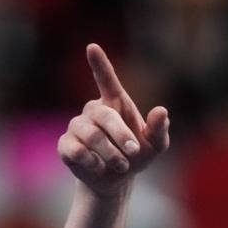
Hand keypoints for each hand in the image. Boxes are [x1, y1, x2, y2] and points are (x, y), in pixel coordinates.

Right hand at [58, 44, 169, 197]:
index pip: (106, 79)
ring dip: (111, 154)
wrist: (116, 180)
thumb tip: (162, 111)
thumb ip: (159, 129)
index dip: (99, 64)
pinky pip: (77, 150)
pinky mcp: (65, 145)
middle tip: (134, 152)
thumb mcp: (155, 145)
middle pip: (104, 116)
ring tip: (122, 165)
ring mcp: (77, 126)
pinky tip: (99, 166)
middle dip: (122, 136)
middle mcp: (93, 110)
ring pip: (91, 135)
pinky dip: (94, 162)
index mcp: (115, 103)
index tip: (92, 47)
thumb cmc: (137, 155)